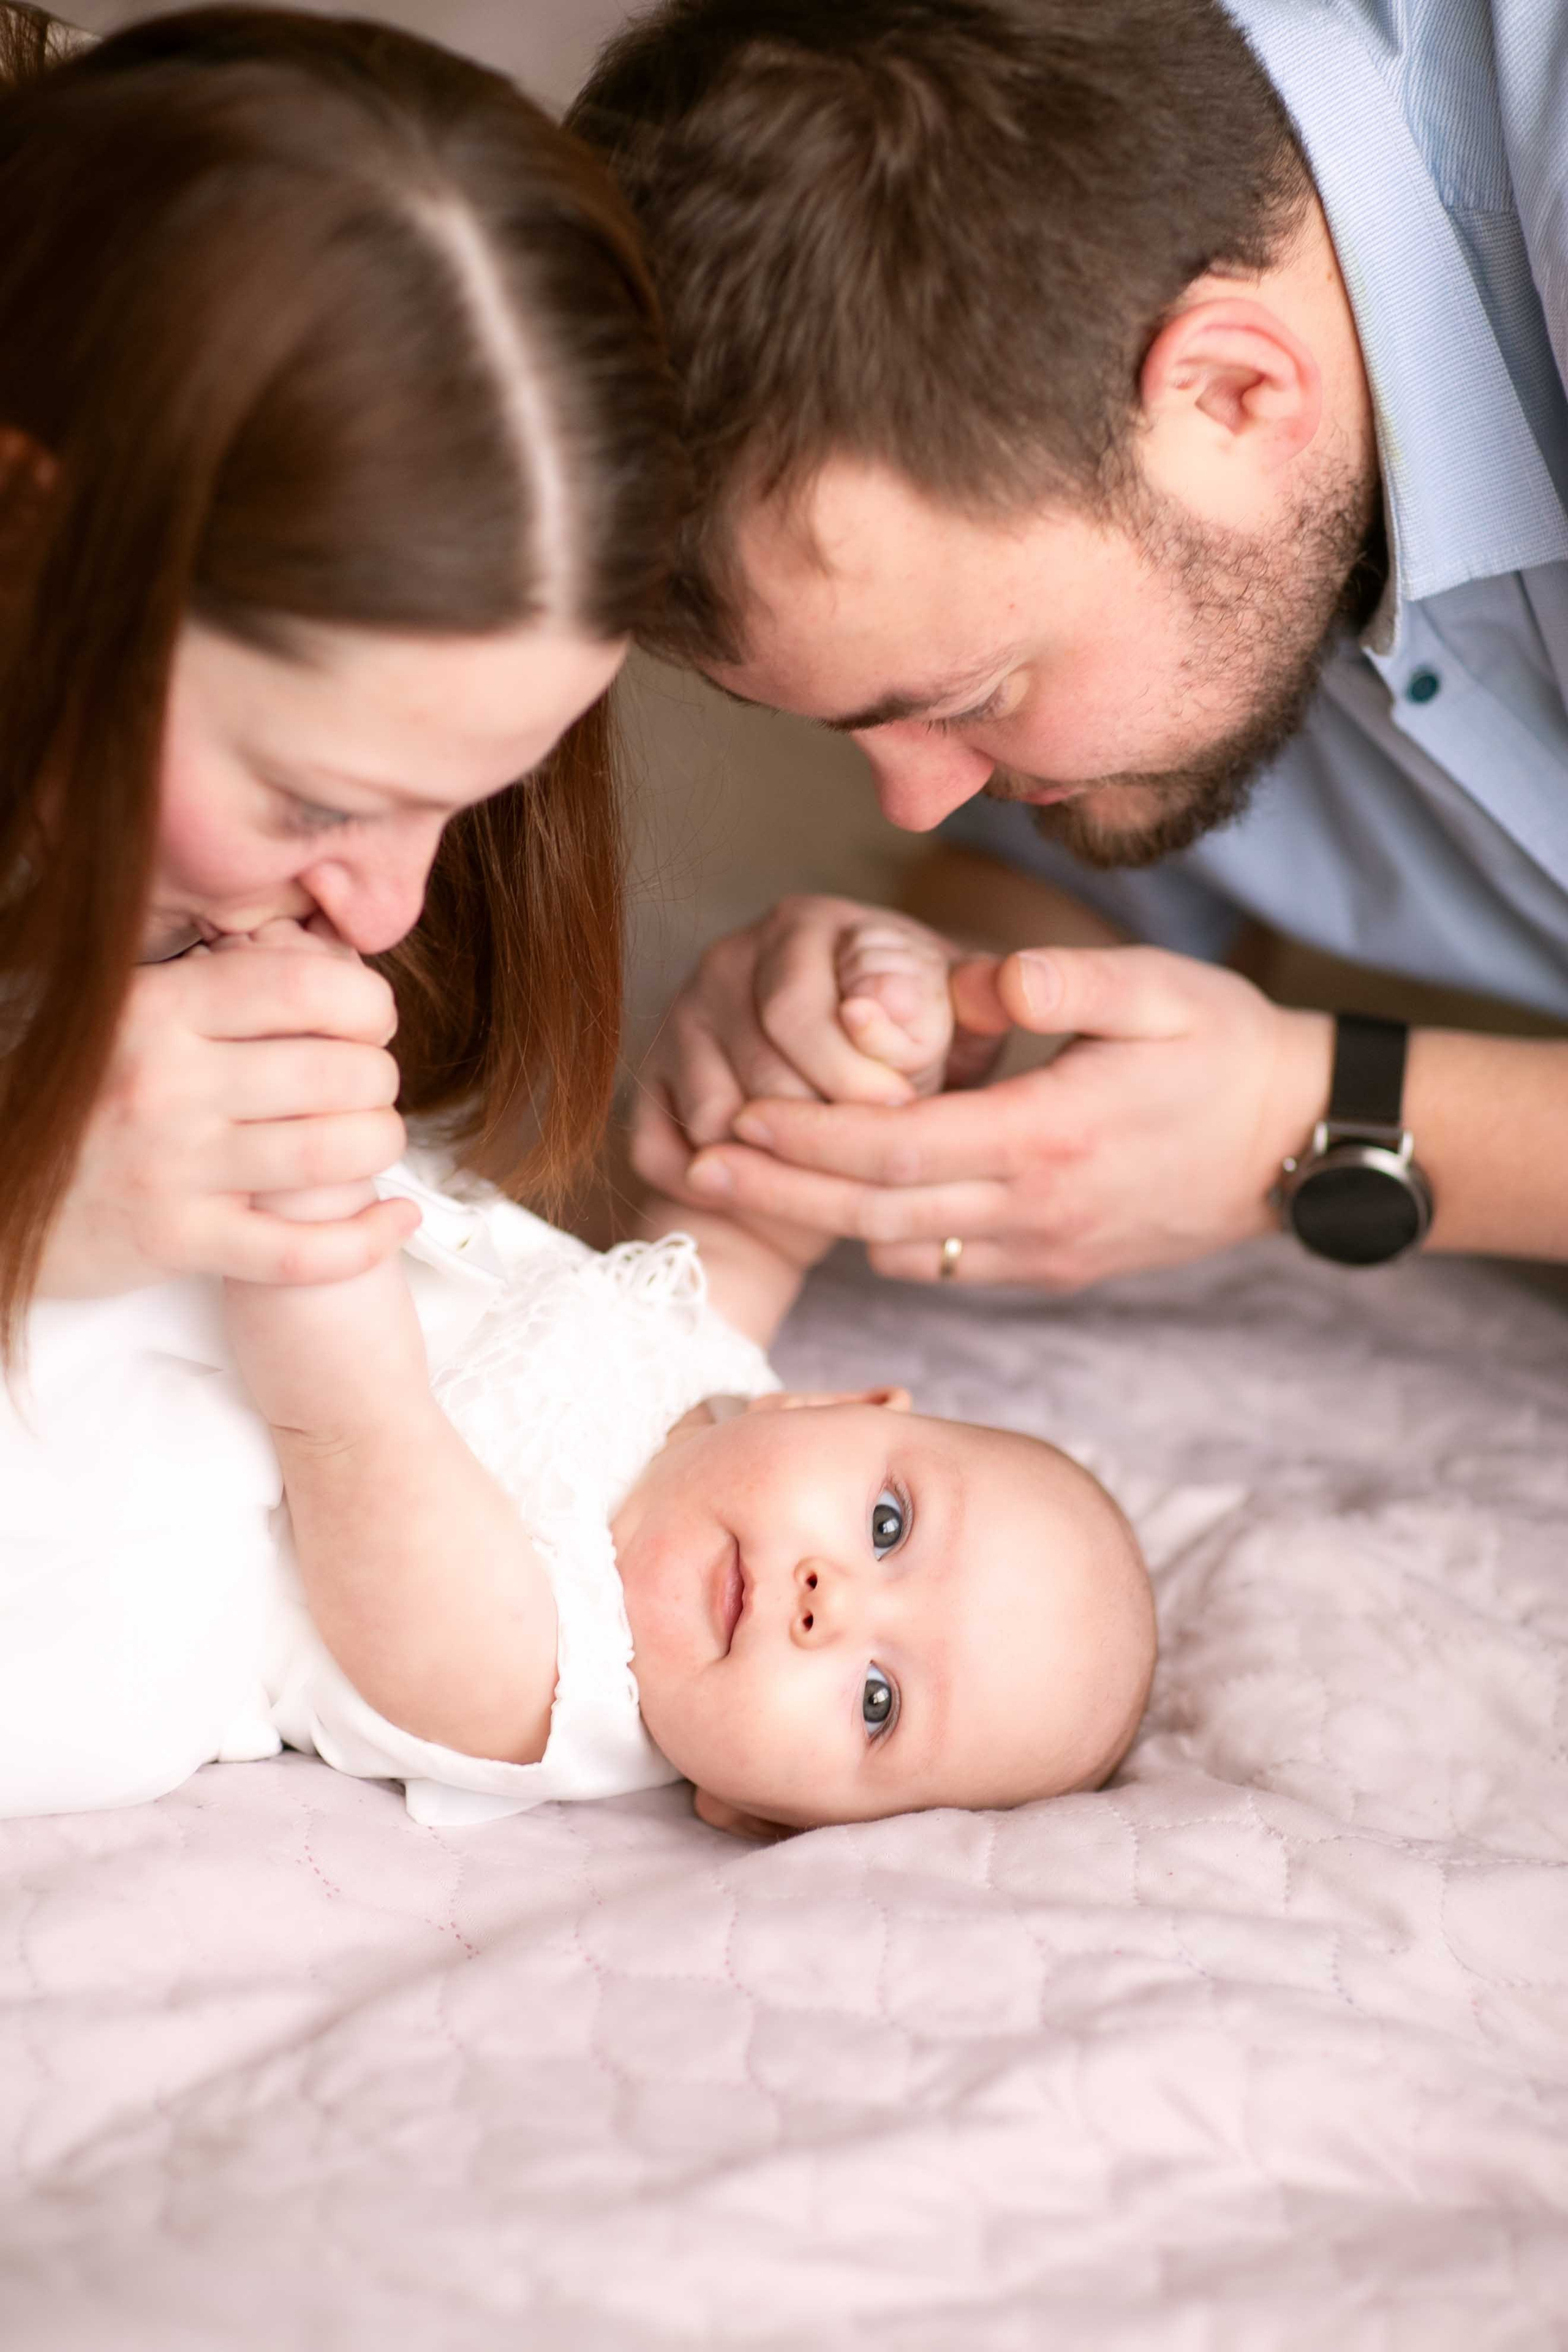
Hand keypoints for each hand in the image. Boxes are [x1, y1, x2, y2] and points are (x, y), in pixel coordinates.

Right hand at [37, 919, 417, 1297]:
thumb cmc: (85, 1095)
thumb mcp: (129, 1013)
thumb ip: (217, 982)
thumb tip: (321, 950)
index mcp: (160, 1009)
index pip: (305, 986)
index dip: (367, 1003)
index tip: (369, 1022)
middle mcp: (168, 1083)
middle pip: (338, 1071)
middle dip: (381, 1079)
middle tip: (370, 1087)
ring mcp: (174, 1168)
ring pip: (334, 1153)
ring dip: (382, 1143)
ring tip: (376, 1138)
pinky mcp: (179, 1243)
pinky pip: (304, 1253)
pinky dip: (369, 1238)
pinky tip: (396, 1218)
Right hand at [634, 895, 1001, 1174]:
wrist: (863, 1097)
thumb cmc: (916, 1050)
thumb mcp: (961, 1017)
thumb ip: (964, 999)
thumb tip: (884, 1009)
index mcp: (804, 926)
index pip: (799, 1012)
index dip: (857, 1079)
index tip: (905, 1112)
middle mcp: (728, 960)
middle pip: (760, 1073)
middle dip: (827, 1128)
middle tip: (873, 1150)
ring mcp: (679, 1021)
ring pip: (715, 1120)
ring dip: (779, 1161)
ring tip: (832, 1164)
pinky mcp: (648, 1083)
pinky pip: (666, 1154)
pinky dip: (720, 1187)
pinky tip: (771, 1183)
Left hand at [674, 945, 1333, 1289]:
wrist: (1294, 1140)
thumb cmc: (1223, 1046)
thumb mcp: (1154, 988)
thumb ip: (1054, 981)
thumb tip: (963, 977)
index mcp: (1046, 1135)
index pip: (892, 1146)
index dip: (802, 1139)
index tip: (730, 1118)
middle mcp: (1035, 1208)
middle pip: (873, 1213)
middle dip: (775, 1193)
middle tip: (691, 1168)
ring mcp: (1044, 1250)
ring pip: (902, 1251)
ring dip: (822, 1222)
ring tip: (751, 1179)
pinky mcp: (1054, 1268)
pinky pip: (946, 1266)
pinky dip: (886, 1238)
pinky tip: (848, 1200)